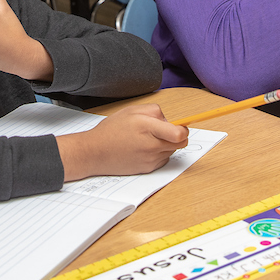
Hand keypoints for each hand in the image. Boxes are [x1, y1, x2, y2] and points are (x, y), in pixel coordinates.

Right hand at [57, 103, 188, 180]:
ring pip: (172, 150)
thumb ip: (155, 111)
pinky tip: (144, 148)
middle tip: (163, 130)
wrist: (95, 153)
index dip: (183, 129)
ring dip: (167, 144)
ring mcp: (150, 159)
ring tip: (148, 138)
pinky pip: (163, 159)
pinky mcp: (148, 169)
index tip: (181, 125)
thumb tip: (171, 120)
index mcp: (147, 127)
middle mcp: (151, 146)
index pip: (179, 134)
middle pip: (181, 143)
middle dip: (177, 135)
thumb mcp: (131, 111)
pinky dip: (159, 153)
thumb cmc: (111, 130)